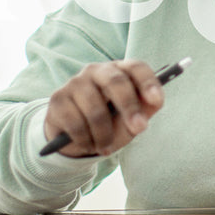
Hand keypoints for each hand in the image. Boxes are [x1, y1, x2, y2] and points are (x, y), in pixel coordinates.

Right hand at [44, 60, 164, 157]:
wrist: (75, 138)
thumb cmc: (109, 124)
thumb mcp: (130, 119)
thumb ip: (145, 109)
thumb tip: (155, 101)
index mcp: (118, 71)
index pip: (135, 67)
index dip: (148, 82)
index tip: (156, 100)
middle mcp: (96, 71)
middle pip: (115, 82)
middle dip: (130, 108)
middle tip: (139, 129)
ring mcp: (75, 83)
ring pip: (96, 110)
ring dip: (104, 135)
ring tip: (105, 146)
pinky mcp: (58, 99)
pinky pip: (76, 124)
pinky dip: (85, 140)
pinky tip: (87, 143)